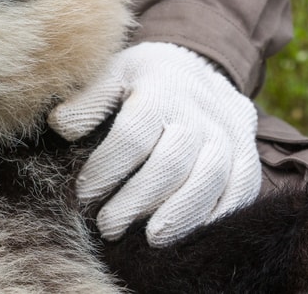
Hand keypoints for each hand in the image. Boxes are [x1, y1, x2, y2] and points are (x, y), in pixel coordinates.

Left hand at [48, 42, 260, 246]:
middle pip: (170, 162)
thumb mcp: (112, 74)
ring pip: (209, 179)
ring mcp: (228, 132)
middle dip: (136, 200)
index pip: (133, 134)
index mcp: (159, 88)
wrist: (198, 68)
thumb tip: (60, 125)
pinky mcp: (247, 151)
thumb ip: (88, 99)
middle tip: (108, 226)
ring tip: (150, 239)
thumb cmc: (142, 80)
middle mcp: (198, 111)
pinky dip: (218, 214)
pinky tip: (190, 234)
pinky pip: (242, 188)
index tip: (85, 192)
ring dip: (178, 215)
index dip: (107, 168)